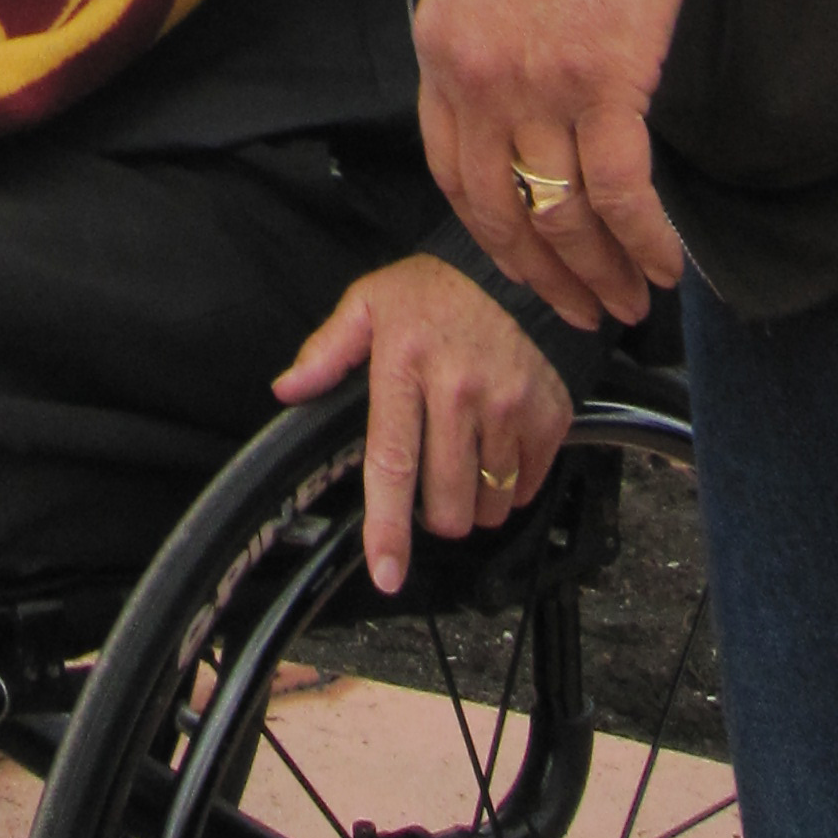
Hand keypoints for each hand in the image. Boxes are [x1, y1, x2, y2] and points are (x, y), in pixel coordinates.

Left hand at [274, 256, 573, 595]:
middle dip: (434, 512)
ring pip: (489, 504)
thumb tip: (287, 389)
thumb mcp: (370, 302)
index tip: (387, 572)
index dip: (388, 528)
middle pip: (446, 503)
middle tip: (430, 476)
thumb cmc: (436, 290)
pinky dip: (510, 483)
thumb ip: (327, 350)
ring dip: (473, 499)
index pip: (392, 463)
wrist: (518, 264)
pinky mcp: (549, 414)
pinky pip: (526, 487)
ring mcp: (509, 405)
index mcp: (405, 365)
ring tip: (464, 456)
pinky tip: (497, 446)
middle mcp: (459, 390)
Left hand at [415, 0, 688, 330]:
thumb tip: (514, 84)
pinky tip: (668, 266)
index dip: (490, 230)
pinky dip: (645, 242)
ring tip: (630, 304)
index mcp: (441, 50)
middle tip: (580, 312)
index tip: (523, 261)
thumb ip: (487, 36)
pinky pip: (623, 191)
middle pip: (501, 212)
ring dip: (601, 273)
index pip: (452, 172)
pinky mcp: (606, 81)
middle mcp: (477, 80)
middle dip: (543, 276)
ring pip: (564, 215)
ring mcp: (539, 86)